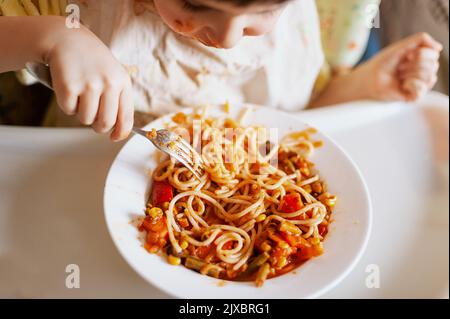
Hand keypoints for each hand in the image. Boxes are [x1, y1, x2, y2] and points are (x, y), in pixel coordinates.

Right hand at [45, 21, 133, 140]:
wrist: (67, 39)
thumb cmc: (93, 63)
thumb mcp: (113, 76)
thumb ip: (118, 102)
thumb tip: (117, 134)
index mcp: (123, 82)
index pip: (126, 117)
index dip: (120, 132)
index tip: (114, 138)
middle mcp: (109, 83)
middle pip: (105, 123)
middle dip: (97, 126)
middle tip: (92, 117)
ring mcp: (89, 84)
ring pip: (86, 119)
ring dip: (81, 113)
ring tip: (80, 95)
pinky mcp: (69, 85)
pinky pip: (69, 110)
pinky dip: (67, 104)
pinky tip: (69, 88)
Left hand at [358, 33, 442, 101]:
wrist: (369, 78)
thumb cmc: (383, 62)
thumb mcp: (402, 46)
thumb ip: (422, 39)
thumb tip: (440, 48)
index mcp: (422, 59)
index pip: (434, 54)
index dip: (420, 54)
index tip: (406, 56)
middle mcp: (423, 72)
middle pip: (433, 65)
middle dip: (414, 65)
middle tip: (400, 68)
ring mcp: (420, 85)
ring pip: (429, 77)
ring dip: (410, 74)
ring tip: (399, 76)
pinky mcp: (414, 97)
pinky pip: (423, 90)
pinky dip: (411, 84)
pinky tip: (402, 85)